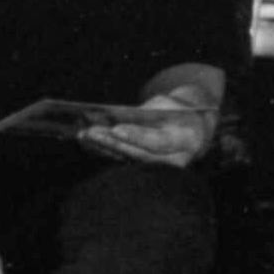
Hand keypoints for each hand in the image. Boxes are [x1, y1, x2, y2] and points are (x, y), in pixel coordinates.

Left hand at [79, 93, 217, 168]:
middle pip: (138, 154)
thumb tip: (115, 117)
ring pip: (127, 159)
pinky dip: (103, 150)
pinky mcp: (144, 168)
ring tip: (84, 135)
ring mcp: (158, 168)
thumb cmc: (177, 111)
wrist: (190, 129)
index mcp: (184, 140)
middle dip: (113, 143)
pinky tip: (86, 141)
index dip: (137, 136)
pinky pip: (122, 160)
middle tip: (91, 132)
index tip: (116, 129)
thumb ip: (146, 112)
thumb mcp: (167, 104)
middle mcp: (172, 160)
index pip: (158, 142)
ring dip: (102, 147)